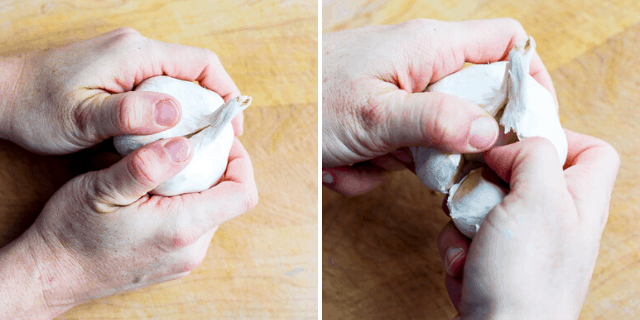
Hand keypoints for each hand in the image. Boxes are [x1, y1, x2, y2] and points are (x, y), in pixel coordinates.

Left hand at [0, 27, 242, 154]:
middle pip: (192, 73)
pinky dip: (169, 111)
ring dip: (190, 111)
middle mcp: (135, 50)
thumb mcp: (82, 117)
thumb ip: (129, 113)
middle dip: (210, 106)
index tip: (231, 125)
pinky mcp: (118, 72)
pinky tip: (163, 136)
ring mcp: (126, 60)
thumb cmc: (37, 107)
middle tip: (215, 142)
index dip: (225, 93)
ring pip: (176, 82)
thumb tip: (176, 111)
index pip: (201, 63)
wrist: (3, 95)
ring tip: (193, 144)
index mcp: (135, 54)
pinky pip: (158, 87)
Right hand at [1, 136, 256, 318]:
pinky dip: (187, 202)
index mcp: (182, 228)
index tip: (218, 137)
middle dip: (216, 167)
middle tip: (189, 142)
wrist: (51, 276)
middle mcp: (192, 249)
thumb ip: (146, 166)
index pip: (242, 193)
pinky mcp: (174, 263)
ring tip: (169, 164)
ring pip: (212, 211)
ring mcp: (184, 260)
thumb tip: (185, 145)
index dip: (240, 160)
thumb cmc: (71, 232)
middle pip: (228, 199)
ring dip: (200, 184)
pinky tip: (158, 190)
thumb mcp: (101, 189)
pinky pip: (196, 225)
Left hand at [322, 18, 557, 195]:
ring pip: (440, 132)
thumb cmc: (313, 100)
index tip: (532, 119)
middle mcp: (423, 65)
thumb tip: (492, 129)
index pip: (506, 42)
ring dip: (410, 159)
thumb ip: (435, 120)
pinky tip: (350, 165)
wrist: (270, 114)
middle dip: (458, 139)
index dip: (529, 74)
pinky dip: (383, 164)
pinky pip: (406, 147)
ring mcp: (404, 94)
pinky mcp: (387, 118)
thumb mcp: (375, 115)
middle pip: (477, 98)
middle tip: (434, 163)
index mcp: (430, 47)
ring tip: (368, 161)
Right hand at [437, 130, 618, 318]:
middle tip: (476, 186)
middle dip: (489, 179)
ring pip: (485, 203)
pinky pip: (467, 234)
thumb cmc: (528, 278)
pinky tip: (464, 263)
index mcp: (581, 201)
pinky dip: (457, 245)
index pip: (591, 151)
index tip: (517, 140)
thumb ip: (532, 155)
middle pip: (522, 173)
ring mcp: (523, 243)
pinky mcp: (494, 261)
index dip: (557, 137)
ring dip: (464, 215)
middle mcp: (556, 220)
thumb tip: (508, 146)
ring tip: (469, 236)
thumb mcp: (539, 199)